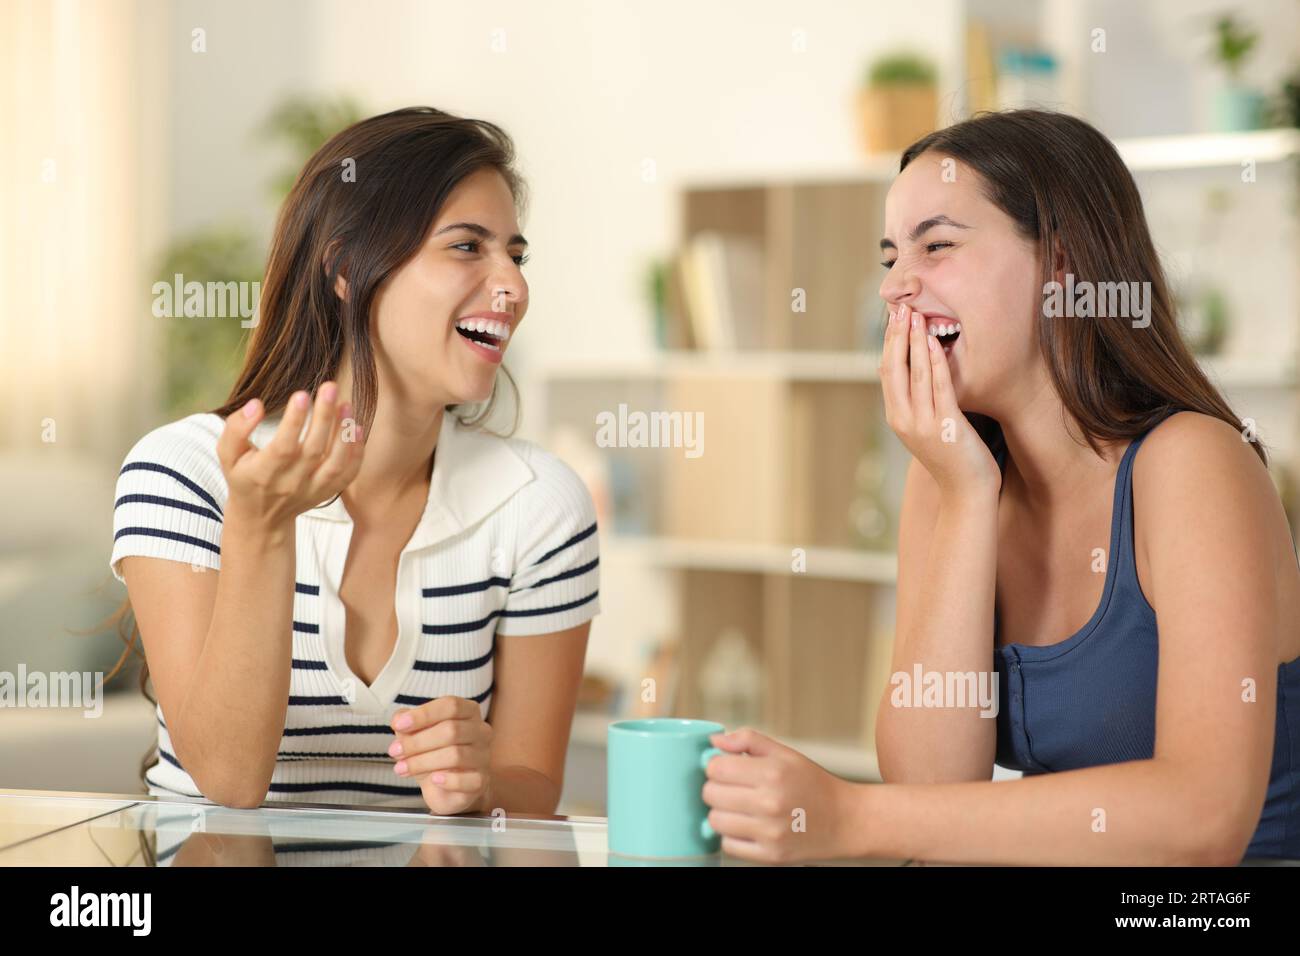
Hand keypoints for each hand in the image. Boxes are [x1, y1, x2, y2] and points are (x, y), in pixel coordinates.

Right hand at [217, 383, 365, 530]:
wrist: (261, 517)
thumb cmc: (243, 476)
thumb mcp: (228, 454)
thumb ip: (236, 429)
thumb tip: (256, 404)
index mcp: (263, 473)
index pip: (283, 447)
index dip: (293, 421)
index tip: (302, 394)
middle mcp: (291, 483)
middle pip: (313, 450)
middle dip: (324, 417)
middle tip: (330, 386)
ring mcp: (312, 489)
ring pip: (335, 463)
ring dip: (344, 434)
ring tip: (346, 404)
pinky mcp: (327, 492)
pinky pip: (348, 474)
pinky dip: (356, 453)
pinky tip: (356, 428)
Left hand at [389, 696, 493, 815]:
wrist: (447, 788)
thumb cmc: (433, 754)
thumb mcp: (415, 734)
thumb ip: (406, 723)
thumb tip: (399, 720)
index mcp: (468, 712)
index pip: (451, 705)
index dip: (424, 714)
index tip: (399, 725)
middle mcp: (481, 731)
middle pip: (452, 730)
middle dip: (417, 741)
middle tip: (394, 751)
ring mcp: (483, 756)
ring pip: (456, 755)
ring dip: (422, 762)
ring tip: (401, 769)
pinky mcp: (482, 780)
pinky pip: (468, 780)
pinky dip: (448, 780)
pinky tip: (433, 780)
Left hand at [701, 727, 860, 863]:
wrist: (845, 821)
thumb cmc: (813, 784)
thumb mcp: (785, 753)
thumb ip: (748, 741)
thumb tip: (714, 741)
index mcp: (772, 772)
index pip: (716, 768)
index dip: (716, 765)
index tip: (725, 768)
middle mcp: (770, 803)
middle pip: (710, 794)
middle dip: (715, 788)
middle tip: (732, 788)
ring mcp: (769, 832)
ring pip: (715, 821)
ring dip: (722, 813)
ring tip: (739, 808)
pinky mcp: (770, 855)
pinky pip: (728, 845)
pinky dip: (732, 836)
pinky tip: (747, 826)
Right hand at [879, 302, 999, 496]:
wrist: (965, 492)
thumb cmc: (951, 457)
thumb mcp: (925, 427)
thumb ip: (914, 401)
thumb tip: (904, 371)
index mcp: (896, 417)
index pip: (886, 372)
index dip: (889, 343)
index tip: (894, 319)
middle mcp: (903, 419)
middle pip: (894, 369)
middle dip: (897, 336)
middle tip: (900, 309)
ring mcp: (922, 423)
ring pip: (914, 374)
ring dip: (915, 342)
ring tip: (917, 317)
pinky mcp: (945, 425)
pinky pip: (938, 387)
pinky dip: (935, 362)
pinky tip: (935, 343)